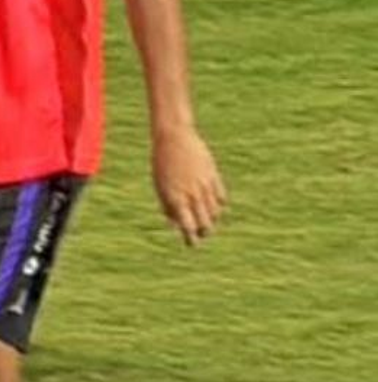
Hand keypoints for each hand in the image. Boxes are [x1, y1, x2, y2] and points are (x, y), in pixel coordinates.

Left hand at [151, 126, 226, 246]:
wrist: (174, 138)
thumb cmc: (161, 163)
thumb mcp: (160, 186)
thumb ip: (168, 206)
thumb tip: (176, 224)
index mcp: (176, 199)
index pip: (188, 227)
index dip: (191, 238)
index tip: (191, 244)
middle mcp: (192, 195)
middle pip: (205, 223)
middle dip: (204, 232)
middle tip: (202, 234)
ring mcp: (205, 186)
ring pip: (215, 212)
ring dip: (212, 219)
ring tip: (207, 220)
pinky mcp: (214, 176)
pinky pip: (221, 197)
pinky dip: (219, 204)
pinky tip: (214, 205)